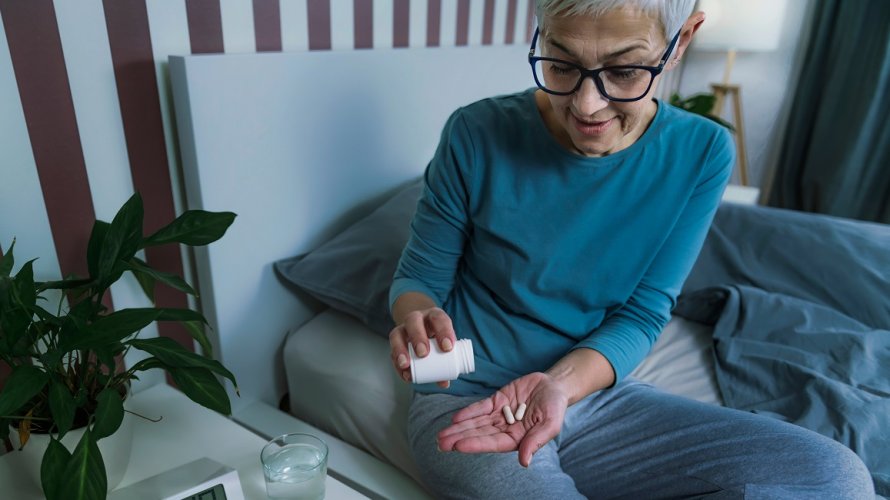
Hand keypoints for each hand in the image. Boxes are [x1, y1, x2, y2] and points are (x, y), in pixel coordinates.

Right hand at [389, 307, 456, 387]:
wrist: (423, 327)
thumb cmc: (437, 337)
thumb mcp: (445, 343)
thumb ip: (447, 361)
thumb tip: (444, 382)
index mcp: (434, 316)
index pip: (438, 318)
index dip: (444, 331)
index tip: (448, 348)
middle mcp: (417, 319)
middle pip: (413, 321)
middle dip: (418, 337)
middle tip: (423, 354)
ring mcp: (403, 329)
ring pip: (397, 333)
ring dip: (400, 349)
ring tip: (406, 364)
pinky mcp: (395, 341)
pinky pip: (392, 350)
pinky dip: (396, 363)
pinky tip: (404, 373)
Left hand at [436, 372, 569, 466]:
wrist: (554, 386)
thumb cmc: (555, 407)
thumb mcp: (550, 424)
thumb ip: (536, 441)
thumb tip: (524, 462)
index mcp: (517, 439)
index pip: (492, 443)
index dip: (475, 444)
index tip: (458, 446)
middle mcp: (505, 429)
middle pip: (479, 435)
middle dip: (460, 438)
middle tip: (441, 443)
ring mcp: (500, 415)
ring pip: (476, 423)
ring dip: (459, 428)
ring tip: (441, 434)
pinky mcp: (497, 400)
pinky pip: (480, 407)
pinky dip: (468, 412)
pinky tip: (455, 418)